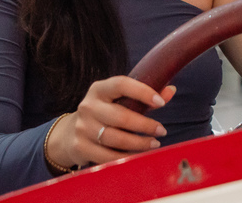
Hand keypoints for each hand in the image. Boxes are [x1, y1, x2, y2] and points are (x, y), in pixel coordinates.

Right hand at [46, 77, 175, 167]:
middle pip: (120, 116)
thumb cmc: (104, 113)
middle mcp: (88, 106)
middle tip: (162, 131)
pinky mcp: (80, 147)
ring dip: (139, 144)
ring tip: (154, 144)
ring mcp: (82, 127)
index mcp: (99, 89)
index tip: (160, 103)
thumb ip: (143, 96)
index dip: (142, 92)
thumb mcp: (118, 100)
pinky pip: (108, 156)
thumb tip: (171, 90)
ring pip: (116, 139)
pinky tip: (138, 155)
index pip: (121, 84)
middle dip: (145, 125)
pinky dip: (126, 157)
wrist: (70, 133)